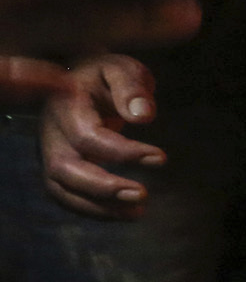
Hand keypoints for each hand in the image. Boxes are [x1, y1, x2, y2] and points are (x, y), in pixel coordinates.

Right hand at [40, 55, 162, 218]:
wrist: (77, 79)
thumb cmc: (103, 74)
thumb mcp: (121, 69)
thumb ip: (131, 88)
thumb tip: (143, 116)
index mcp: (66, 107)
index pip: (88, 137)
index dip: (123, 152)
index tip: (161, 158)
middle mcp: (51, 133)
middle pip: (65, 169)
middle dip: (103, 187)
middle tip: (142, 195)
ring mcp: (49, 152)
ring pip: (61, 189)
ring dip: (98, 207)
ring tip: (137, 213)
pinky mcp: (56, 167)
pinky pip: (64, 195)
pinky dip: (91, 210)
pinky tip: (123, 213)